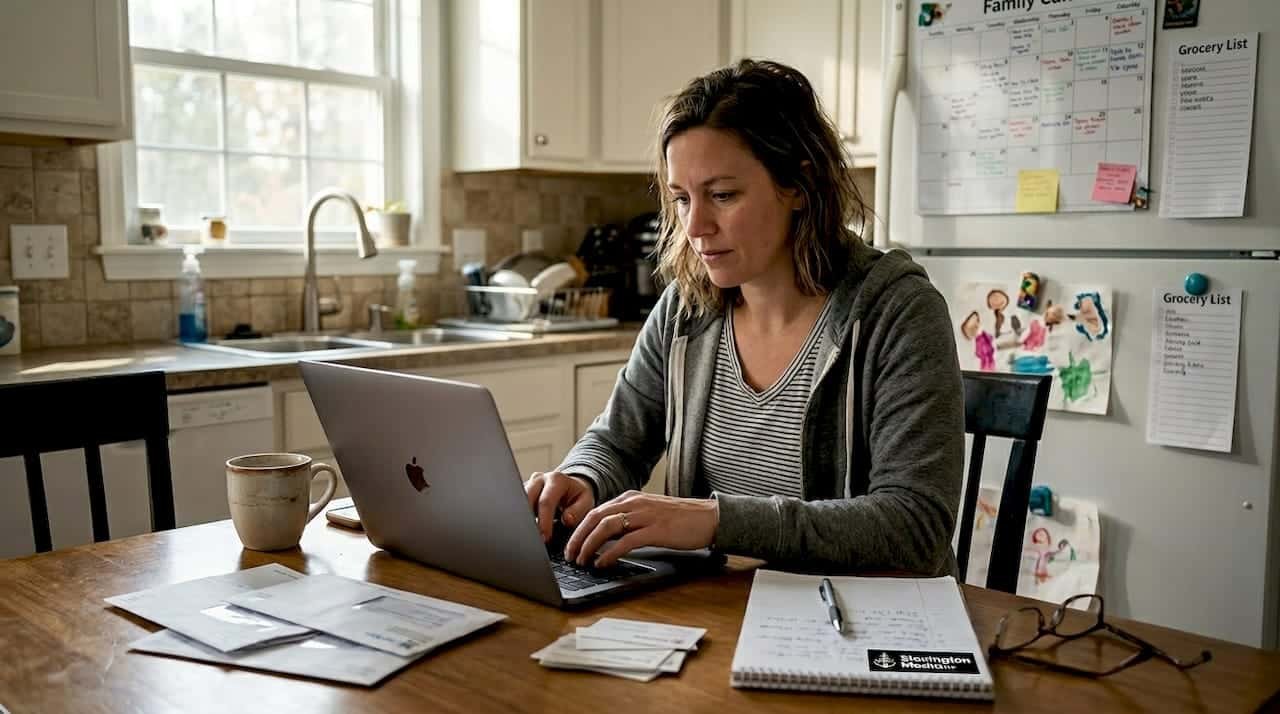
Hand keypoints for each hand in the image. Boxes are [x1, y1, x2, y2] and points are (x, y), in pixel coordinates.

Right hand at [524, 471, 595, 542]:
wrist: (572, 487)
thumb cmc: (578, 497)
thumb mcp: (586, 502)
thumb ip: (578, 511)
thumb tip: (566, 519)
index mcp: (557, 479)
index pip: (545, 502)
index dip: (544, 522)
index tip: (545, 538)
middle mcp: (540, 479)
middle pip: (527, 500)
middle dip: (529, 522)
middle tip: (534, 540)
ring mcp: (529, 484)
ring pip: (518, 502)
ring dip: (523, 519)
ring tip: (530, 536)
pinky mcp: (522, 492)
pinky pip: (517, 505)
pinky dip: (520, 518)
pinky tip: (525, 530)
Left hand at [565, 491, 718, 567]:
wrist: (709, 517)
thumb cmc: (681, 519)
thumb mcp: (649, 513)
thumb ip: (629, 519)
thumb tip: (606, 536)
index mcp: (631, 498)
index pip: (596, 511)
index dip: (579, 528)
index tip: (570, 544)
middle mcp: (635, 503)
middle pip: (595, 517)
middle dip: (577, 537)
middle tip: (569, 555)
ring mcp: (645, 515)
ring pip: (606, 527)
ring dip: (588, 545)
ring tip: (581, 560)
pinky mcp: (655, 530)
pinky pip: (625, 541)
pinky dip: (609, 553)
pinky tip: (602, 563)